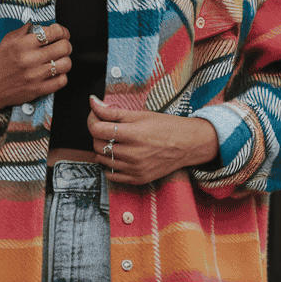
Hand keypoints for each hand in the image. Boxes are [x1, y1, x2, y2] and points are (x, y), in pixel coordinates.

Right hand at [0, 23, 71, 113]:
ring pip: (66, 64)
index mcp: (24, 43)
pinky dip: (61, 76)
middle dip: (66, 45)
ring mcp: (36, 75)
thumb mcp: (9, 39)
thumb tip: (42, 24)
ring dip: (65, 60)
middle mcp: (31, 59)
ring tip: (58, 60)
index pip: (55, 32)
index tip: (61, 34)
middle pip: (64, 47)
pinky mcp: (39, 89)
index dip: (62, 31)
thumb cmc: (0, 61)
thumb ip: (26, 29)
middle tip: (62, 46)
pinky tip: (55, 73)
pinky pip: (62, 81)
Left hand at [88, 97, 219, 185]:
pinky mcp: (137, 179)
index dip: (92, 121)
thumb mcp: (140, 115)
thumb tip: (92, 102)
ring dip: (104, 149)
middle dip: (99, 134)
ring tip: (116, 141)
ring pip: (103, 160)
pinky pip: (111, 175)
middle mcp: (133, 154)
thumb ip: (113, 112)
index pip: (97, 130)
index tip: (96, 117)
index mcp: (133, 134)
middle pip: (98, 145)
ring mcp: (135, 169)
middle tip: (108, 128)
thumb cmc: (165, 126)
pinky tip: (118, 156)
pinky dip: (110, 165)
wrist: (187, 145)